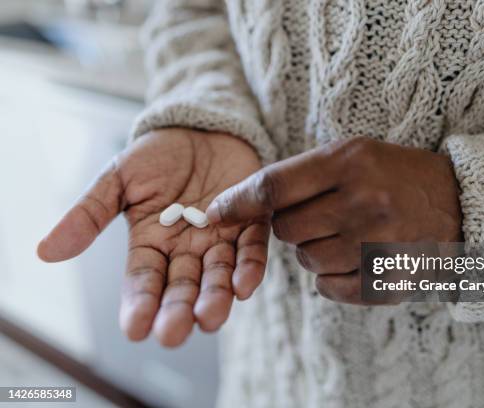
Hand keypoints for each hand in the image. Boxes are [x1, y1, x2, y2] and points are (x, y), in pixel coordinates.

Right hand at [37, 128, 268, 345]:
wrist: (201, 126)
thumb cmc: (157, 154)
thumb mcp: (118, 179)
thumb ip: (89, 214)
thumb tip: (46, 251)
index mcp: (151, 244)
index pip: (143, 281)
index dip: (139, 304)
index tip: (135, 329)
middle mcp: (186, 250)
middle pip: (182, 288)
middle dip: (178, 311)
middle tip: (174, 333)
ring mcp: (220, 239)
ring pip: (218, 276)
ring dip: (216, 298)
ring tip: (210, 317)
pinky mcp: (251, 222)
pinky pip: (252, 249)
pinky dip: (250, 267)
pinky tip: (244, 286)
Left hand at [205, 137, 461, 303]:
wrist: (460, 204)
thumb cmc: (396, 174)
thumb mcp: (355, 154)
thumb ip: (303, 174)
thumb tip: (243, 203)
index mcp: (350, 163)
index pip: (273, 187)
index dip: (236, 202)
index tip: (214, 213)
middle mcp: (362, 202)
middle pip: (285, 229)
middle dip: (291, 226)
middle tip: (321, 215)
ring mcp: (376, 244)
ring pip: (306, 260)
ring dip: (314, 250)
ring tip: (348, 233)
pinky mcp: (385, 279)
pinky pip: (328, 287)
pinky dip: (331, 276)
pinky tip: (357, 256)